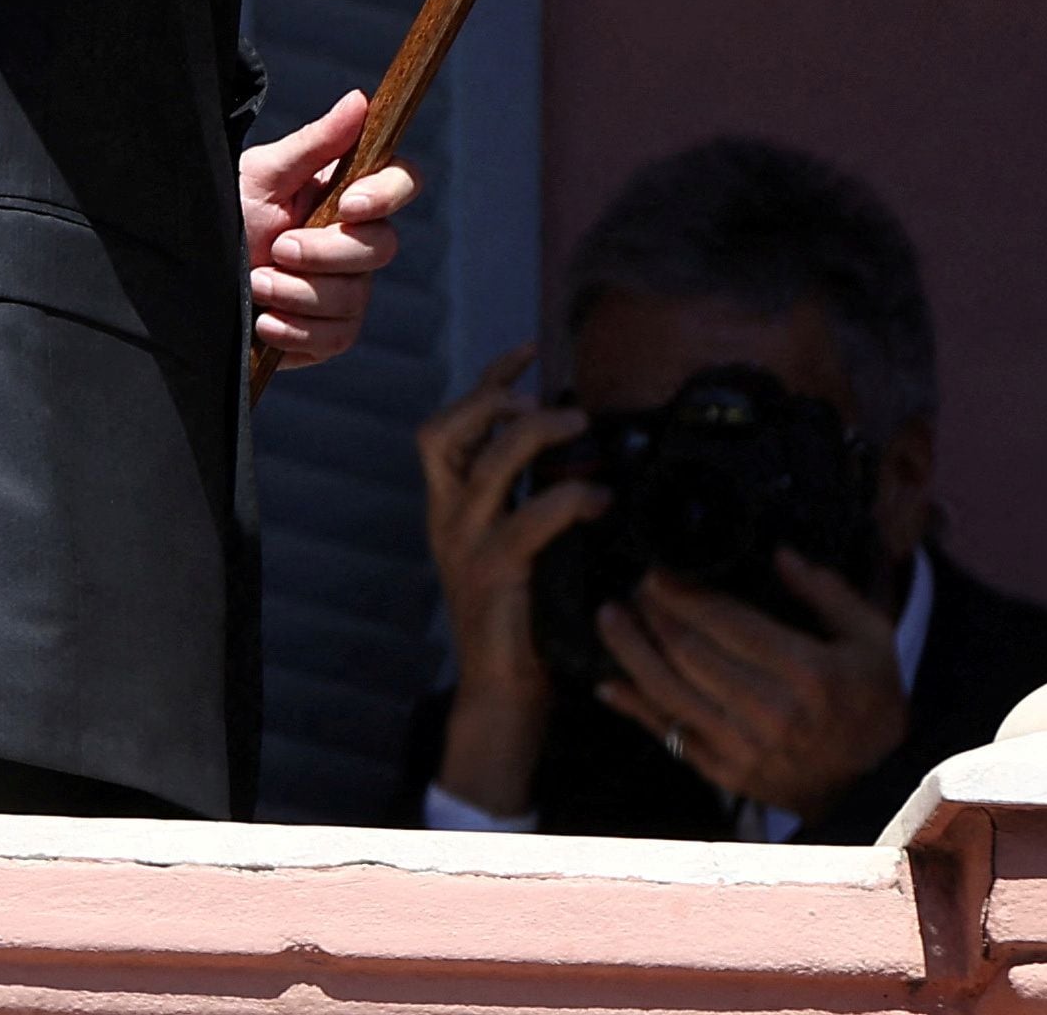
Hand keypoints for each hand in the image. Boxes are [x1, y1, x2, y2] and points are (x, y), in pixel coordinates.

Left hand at [236, 89, 406, 367]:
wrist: (187, 276)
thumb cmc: (226, 216)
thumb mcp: (261, 176)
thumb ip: (313, 143)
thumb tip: (360, 101)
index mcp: (343, 194)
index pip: (399, 183)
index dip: (386, 195)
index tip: (348, 205)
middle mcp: (352, 241)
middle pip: (382, 248)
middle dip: (325, 253)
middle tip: (278, 248)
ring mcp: (344, 289)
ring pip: (355, 298)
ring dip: (299, 293)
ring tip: (256, 283)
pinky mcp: (327, 333)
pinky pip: (335, 338)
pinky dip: (296, 331)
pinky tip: (264, 322)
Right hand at [414, 345, 606, 817]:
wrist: (502, 695)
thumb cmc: (521, 623)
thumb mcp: (514, 552)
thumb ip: (530, 506)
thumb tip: (579, 460)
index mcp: (450, 508)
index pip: (452, 424)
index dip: (489, 382)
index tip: (529, 352)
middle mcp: (448, 518)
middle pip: (446, 432)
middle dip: (496, 401)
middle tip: (552, 406)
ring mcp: (467, 545)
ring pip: (489, 464)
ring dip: (538, 435)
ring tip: (580, 430)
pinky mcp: (495, 573)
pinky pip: (531, 517)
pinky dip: (570, 498)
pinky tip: (599, 501)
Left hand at [593, 550, 906, 820]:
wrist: (873, 789)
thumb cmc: (871, 704)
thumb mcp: (872, 640)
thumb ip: (827, 592)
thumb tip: (779, 554)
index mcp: (808, 672)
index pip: (729, 623)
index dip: (685, 595)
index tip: (656, 571)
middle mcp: (772, 712)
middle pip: (691, 654)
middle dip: (653, 615)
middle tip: (631, 586)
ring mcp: (745, 748)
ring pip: (670, 692)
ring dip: (632, 652)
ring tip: (608, 617)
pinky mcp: (727, 774)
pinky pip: (670, 735)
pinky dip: (635, 707)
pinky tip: (608, 682)